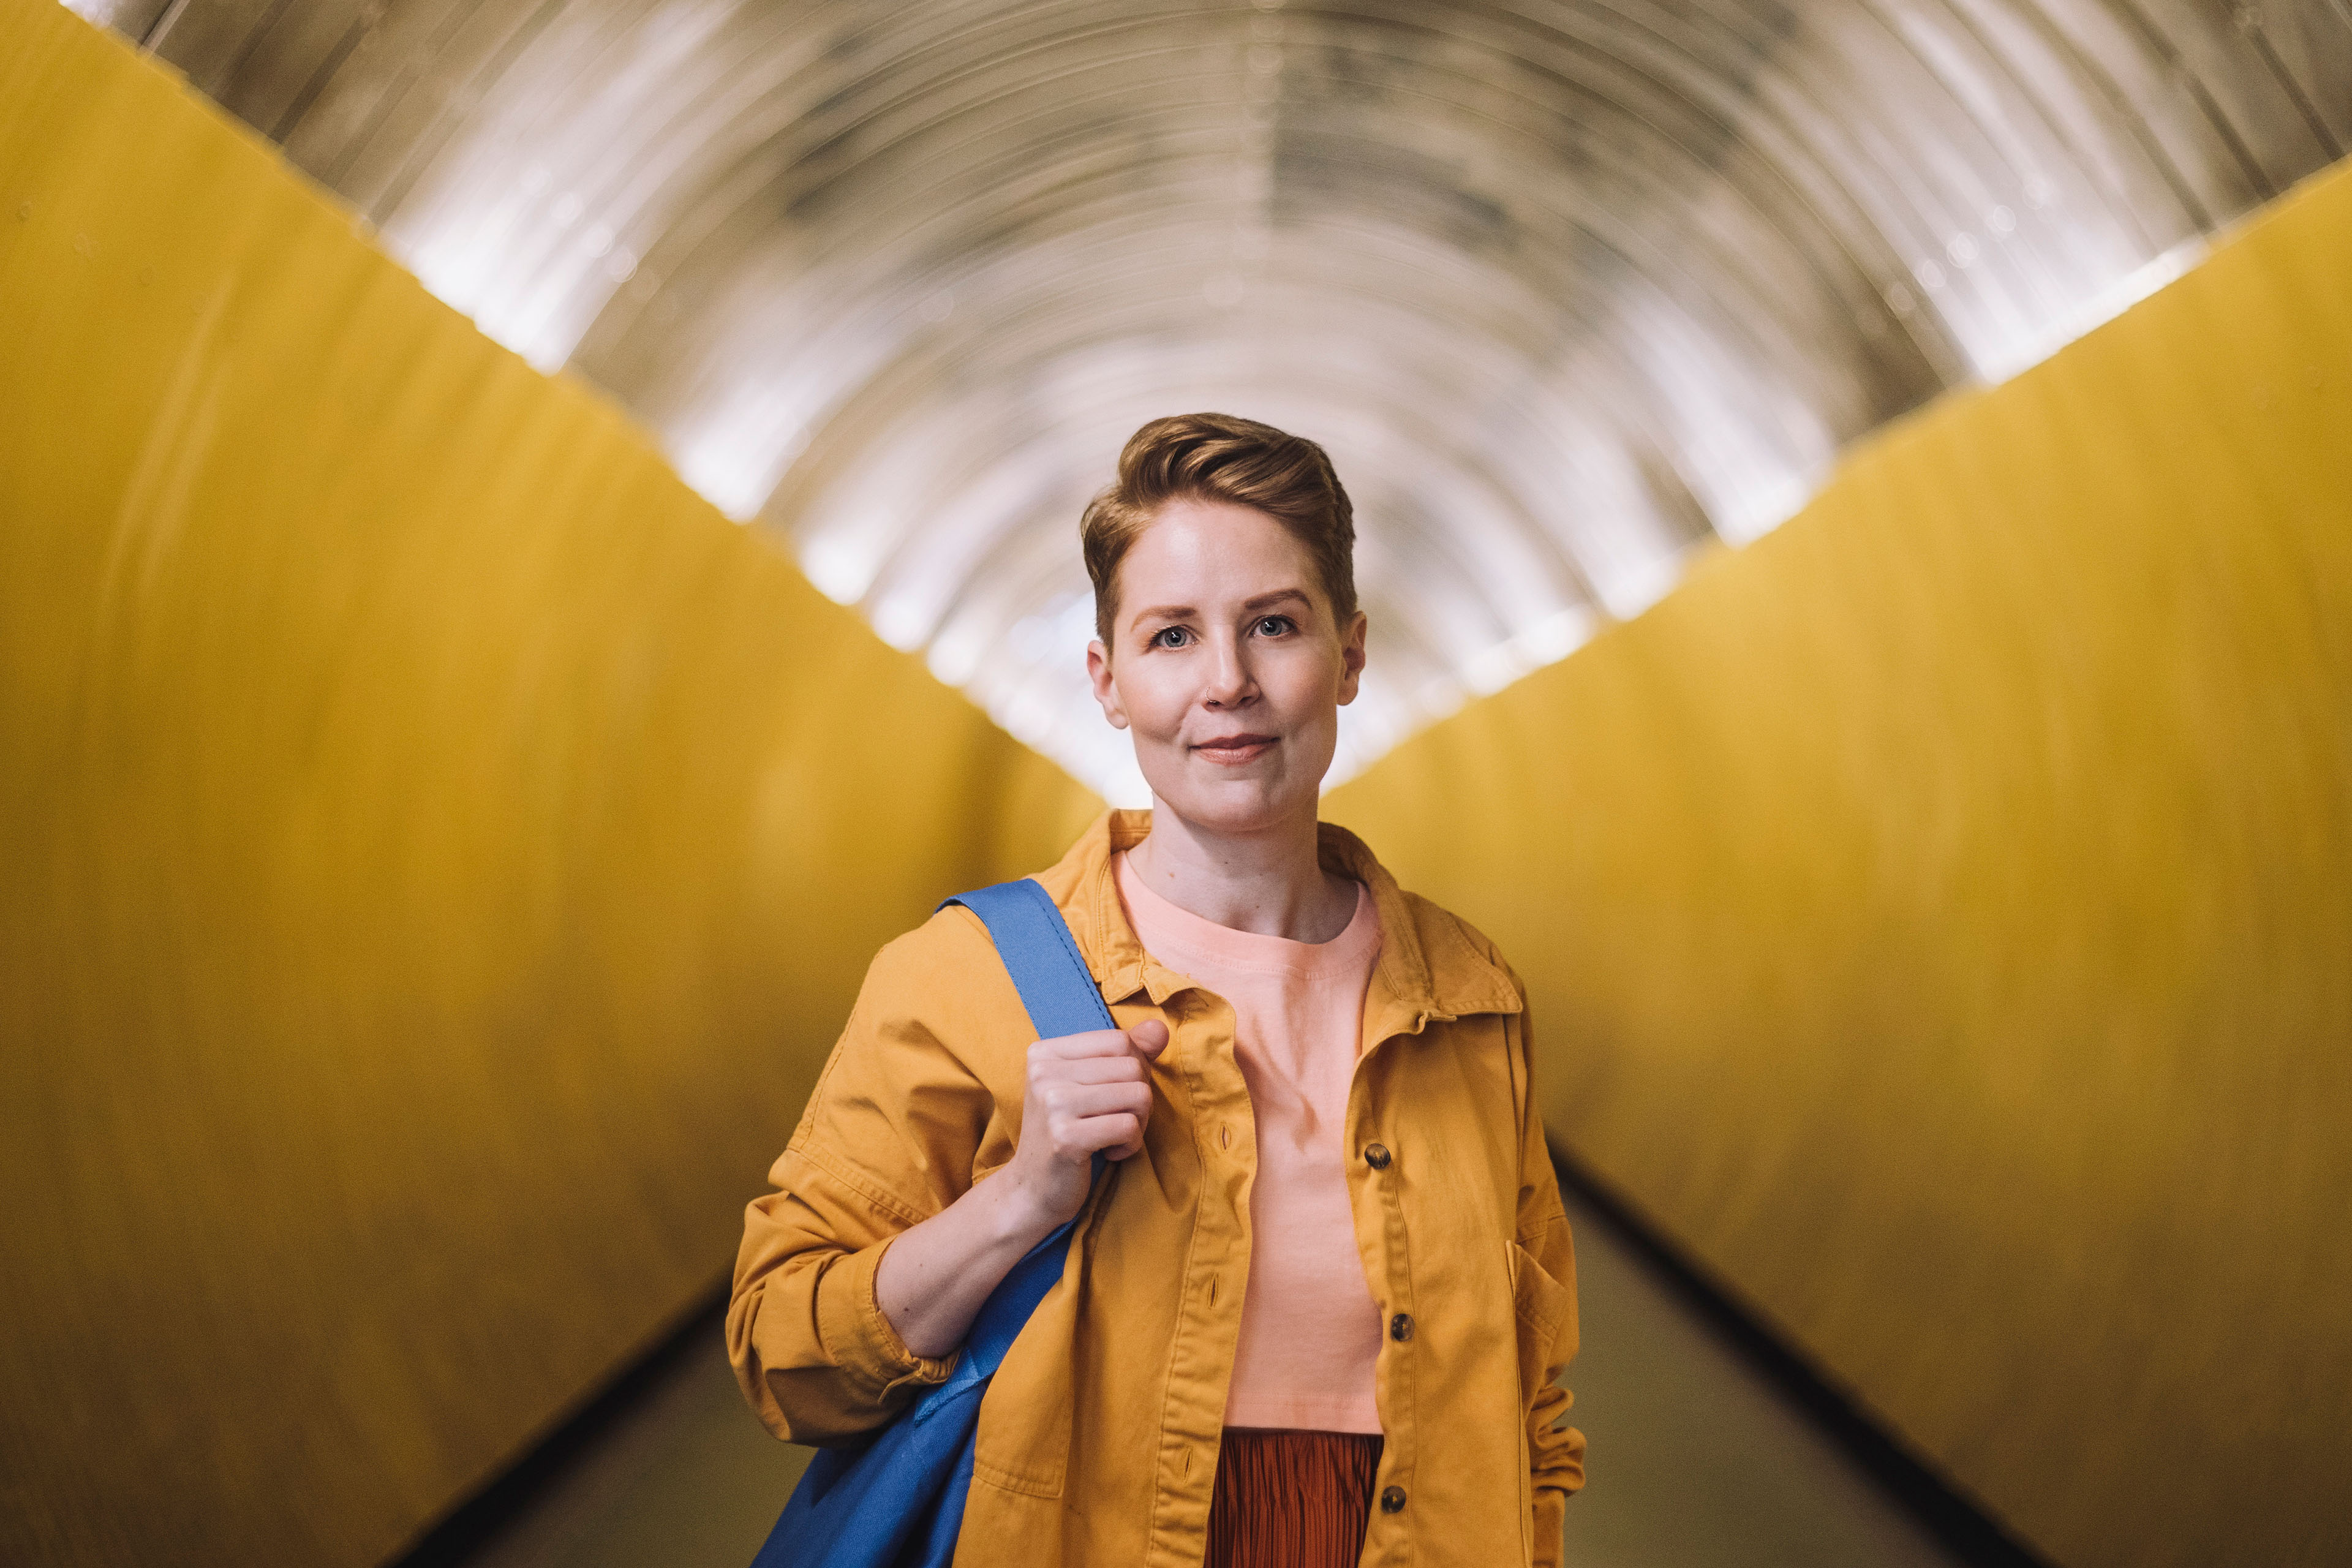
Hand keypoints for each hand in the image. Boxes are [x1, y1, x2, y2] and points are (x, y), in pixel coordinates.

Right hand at [1002, 1020, 1169, 1230]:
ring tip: (1112, 1136)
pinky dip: (1130, 1145)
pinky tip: (1108, 1152)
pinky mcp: (1066, 1138)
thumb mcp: (1090, 1086)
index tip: (1112, 1097)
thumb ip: (1125, 1054)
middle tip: (1114, 1122)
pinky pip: (1130, 1127)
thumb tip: (1160, 1028)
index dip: (1133, 1070)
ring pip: (1139, 1095)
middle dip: (1138, 1099)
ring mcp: (1052, 1104)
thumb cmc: (1068, 1132)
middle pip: (1133, 1067)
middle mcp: (1044, 1072)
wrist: (1033, 1189)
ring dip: (1138, 1123)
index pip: (1120, 1040)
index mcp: (1045, 1052)